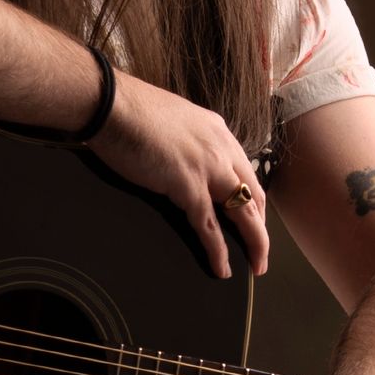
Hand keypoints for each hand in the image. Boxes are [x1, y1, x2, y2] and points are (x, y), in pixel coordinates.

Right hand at [95, 70, 268, 280]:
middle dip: (262, 226)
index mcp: (217, 131)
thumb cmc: (130, 110)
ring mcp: (208, 167)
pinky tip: (222, 268)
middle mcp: (221, 148)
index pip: (246, 171)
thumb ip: (185, 141)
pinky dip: (218, 251)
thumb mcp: (171, 122)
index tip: (255, 219)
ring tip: (256, 266)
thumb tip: (179, 159)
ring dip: (254, 243)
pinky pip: (209, 226)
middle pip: (254, 194)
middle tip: (261, 250)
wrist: (112, 105)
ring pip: (243, 213)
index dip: (253, 200)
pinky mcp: (188, 185)